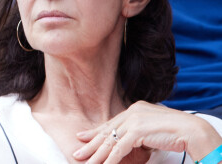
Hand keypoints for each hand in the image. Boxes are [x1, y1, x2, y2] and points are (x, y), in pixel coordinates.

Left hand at [73, 101, 221, 162]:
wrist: (190, 129)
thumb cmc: (174, 130)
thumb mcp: (150, 128)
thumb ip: (137, 130)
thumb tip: (127, 140)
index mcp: (134, 109)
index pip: (111, 123)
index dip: (96, 131)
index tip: (84, 136)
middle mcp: (132, 112)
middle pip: (107, 131)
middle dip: (91, 142)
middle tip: (77, 150)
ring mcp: (134, 120)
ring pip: (110, 140)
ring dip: (96, 154)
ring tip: (83, 161)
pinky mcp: (137, 131)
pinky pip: (119, 148)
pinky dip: (109, 159)